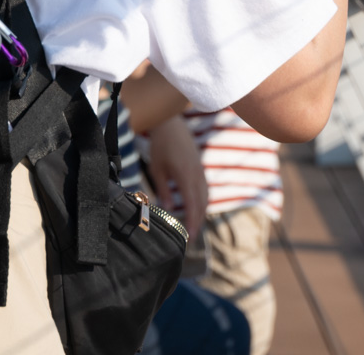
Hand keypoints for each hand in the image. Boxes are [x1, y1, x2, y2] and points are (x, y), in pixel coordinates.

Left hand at [144, 114, 207, 241]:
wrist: (171, 123)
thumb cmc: (161, 146)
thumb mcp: (158, 169)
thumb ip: (164, 190)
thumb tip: (167, 209)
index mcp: (186, 176)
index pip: (192, 205)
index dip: (192, 222)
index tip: (190, 238)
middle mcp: (197, 175)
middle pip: (201, 204)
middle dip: (197, 222)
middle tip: (192, 238)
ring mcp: (200, 171)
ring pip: (205, 197)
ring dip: (201, 212)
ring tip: (194, 226)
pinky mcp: (200, 167)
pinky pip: (205, 188)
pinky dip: (202, 201)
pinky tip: (196, 207)